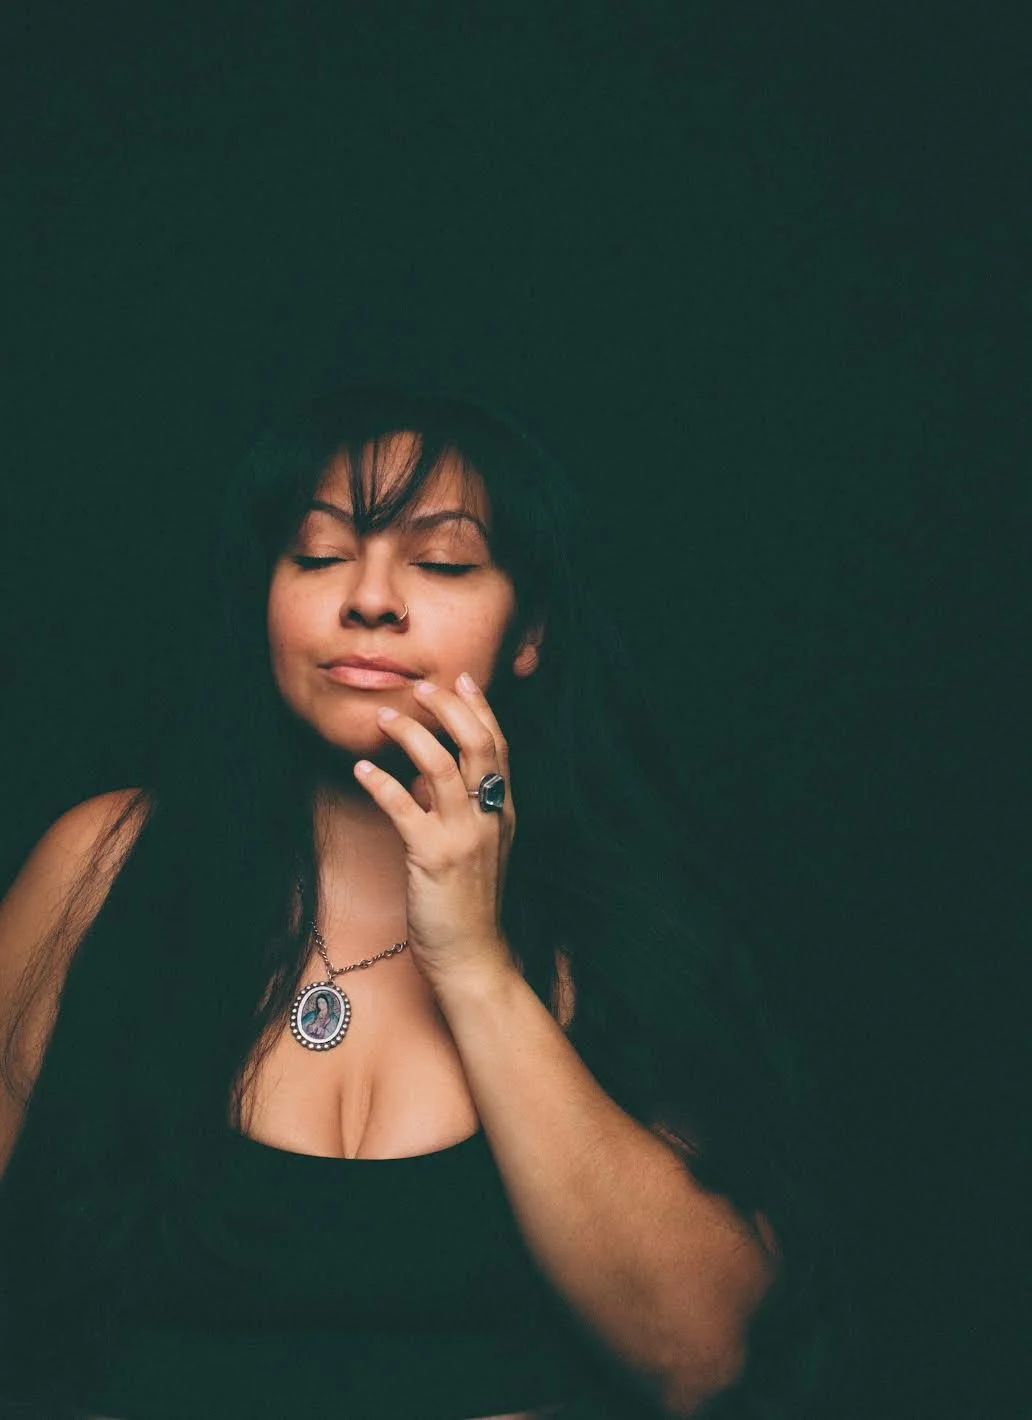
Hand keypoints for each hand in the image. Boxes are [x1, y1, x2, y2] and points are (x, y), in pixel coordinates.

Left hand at [353, 673, 517, 993]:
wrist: (473, 955)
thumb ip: (459, 810)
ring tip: (385, 718)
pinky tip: (362, 769)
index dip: (482, 709)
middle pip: (477, 745)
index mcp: (503, 812)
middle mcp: (489, 817)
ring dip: (412, 735)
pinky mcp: (432, 857)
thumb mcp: (477, 849)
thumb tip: (425, 774)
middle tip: (422, 689)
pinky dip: (381, 782)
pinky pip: (404, 807)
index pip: (499, 747)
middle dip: (450, 709)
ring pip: (442, 766)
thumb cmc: (469, 904)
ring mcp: (463, 837)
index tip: (464, 679)